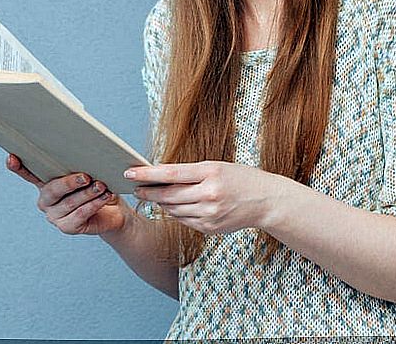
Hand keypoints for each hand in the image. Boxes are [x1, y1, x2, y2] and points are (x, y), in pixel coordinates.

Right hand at [6, 153, 128, 236]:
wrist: (113, 211)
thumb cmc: (99, 187)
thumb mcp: (91, 173)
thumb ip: (82, 166)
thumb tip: (85, 154)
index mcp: (46, 183)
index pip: (28, 174)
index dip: (18, 167)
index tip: (11, 157)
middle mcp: (46, 200)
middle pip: (52, 190)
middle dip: (70, 182)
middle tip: (86, 176)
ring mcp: (55, 216)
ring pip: (70, 202)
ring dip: (88, 193)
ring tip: (101, 186)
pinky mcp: (67, 227)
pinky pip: (80, 215)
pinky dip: (94, 204)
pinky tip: (105, 197)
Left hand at [126, 161, 283, 234]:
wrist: (265, 201)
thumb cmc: (240, 178)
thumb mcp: (217, 167)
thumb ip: (190, 172)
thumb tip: (161, 176)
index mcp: (211, 173)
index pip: (171, 173)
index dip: (147, 174)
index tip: (130, 172)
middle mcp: (210, 194)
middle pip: (168, 195)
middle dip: (149, 191)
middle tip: (135, 187)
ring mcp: (210, 214)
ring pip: (173, 210)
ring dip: (161, 203)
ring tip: (153, 195)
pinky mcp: (210, 228)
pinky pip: (184, 220)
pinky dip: (176, 213)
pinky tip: (173, 206)